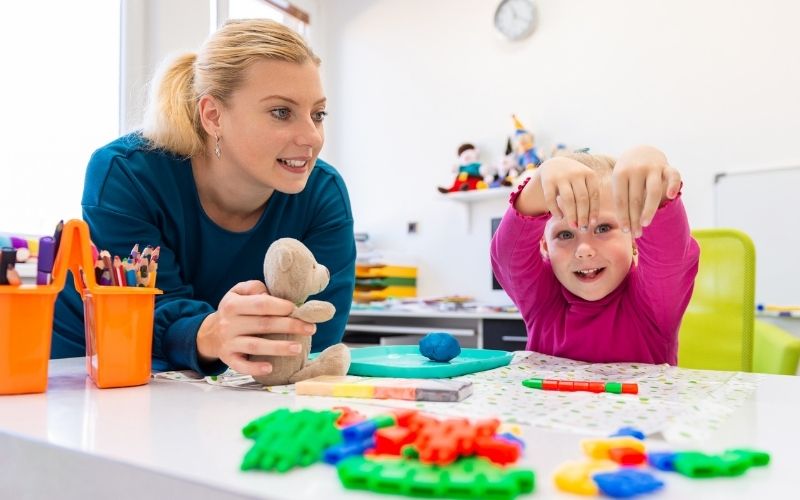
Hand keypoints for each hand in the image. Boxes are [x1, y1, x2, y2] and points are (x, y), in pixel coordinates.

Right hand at [196, 280, 316, 375]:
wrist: (210, 333)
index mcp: (232, 305)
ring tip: (298, 348)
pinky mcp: (228, 359)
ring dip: (278, 348)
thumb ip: (254, 288)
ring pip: (255, 346)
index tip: (298, 309)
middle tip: (310, 328)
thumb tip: (271, 295)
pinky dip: (255, 367)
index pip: (261, 304)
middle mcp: (229, 324)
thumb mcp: (238, 292)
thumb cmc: (233, 310)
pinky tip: (271, 367)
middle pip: (263, 324)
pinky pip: (241, 365)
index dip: (281, 306)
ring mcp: (228, 343)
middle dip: (289, 326)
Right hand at [538, 156, 602, 230]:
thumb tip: (592, 222)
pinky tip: (560, 217)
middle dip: (583, 215)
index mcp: (589, 174)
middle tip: (583, 228)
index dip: (593, 211)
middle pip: (582, 198)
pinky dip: (556, 210)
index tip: (592, 224)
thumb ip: (590, 196)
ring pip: (568, 199)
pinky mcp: (548, 180)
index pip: (593, 195)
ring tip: (573, 226)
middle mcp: (576, 173)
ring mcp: (561, 176)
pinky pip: (551, 198)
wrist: (554, 165)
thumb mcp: (585, 181)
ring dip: (571, 215)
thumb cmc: (574, 180)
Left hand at [612, 146, 681, 237]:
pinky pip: (673, 175)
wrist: (640, 152)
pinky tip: (671, 196)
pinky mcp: (666, 166)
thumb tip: (626, 227)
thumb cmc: (627, 175)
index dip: (623, 217)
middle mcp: (636, 169)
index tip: (625, 231)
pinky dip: (673, 184)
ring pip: (653, 191)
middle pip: (635, 199)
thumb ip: (622, 200)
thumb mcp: (619, 183)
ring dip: (649, 209)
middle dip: (635, 218)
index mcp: (620, 174)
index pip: (621, 200)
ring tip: (646, 224)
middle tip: (636, 234)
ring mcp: (652, 167)